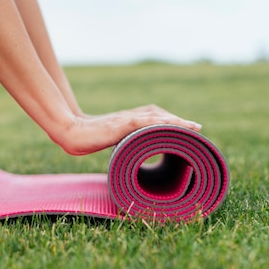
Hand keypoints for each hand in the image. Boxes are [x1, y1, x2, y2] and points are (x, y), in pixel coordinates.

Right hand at [52, 104, 201, 155]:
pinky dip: (157, 122)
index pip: (155, 116)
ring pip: (155, 117)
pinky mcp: (120, 125)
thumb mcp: (112, 141)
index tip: (189, 128)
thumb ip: (124, 141)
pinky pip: (142, 122)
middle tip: (197, 128)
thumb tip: (134, 154)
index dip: (172, 120)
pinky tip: (169, 125)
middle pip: (160, 114)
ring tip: (191, 127)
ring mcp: (125, 120)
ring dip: (174, 122)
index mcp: (129, 120)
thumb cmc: (89, 138)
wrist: (72, 134)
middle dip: (178, 121)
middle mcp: (130, 117)